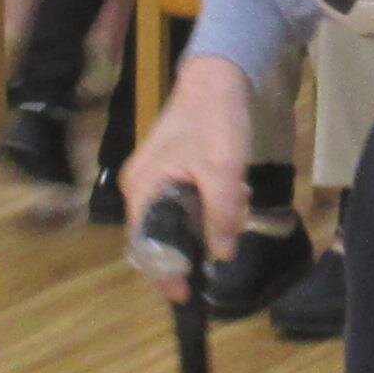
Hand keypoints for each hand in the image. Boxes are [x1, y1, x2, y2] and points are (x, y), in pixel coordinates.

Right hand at [120, 55, 253, 299]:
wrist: (218, 76)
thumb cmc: (215, 121)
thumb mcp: (224, 172)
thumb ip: (221, 216)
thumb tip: (220, 256)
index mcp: (143, 188)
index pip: (145, 246)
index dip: (165, 273)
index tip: (186, 296)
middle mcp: (140, 186)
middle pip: (160, 235)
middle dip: (192, 245)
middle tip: (221, 247)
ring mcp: (153, 177)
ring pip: (175, 219)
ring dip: (204, 224)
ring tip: (233, 210)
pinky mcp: (169, 169)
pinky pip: (183, 203)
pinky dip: (206, 207)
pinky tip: (231, 195)